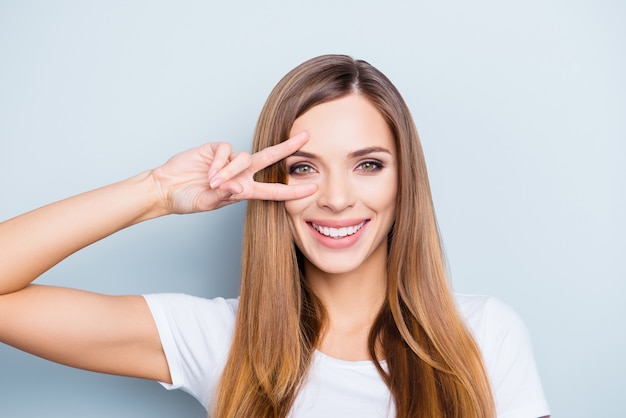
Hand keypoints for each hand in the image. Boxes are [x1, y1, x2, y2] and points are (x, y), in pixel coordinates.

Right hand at [151, 132, 316, 213]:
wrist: (166, 188)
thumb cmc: (187, 199)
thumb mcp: (208, 203)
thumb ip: (224, 195)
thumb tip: (238, 186)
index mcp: (244, 190)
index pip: (274, 190)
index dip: (293, 191)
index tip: (313, 188)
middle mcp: (240, 173)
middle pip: (270, 158)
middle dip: (288, 147)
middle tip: (306, 137)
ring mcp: (229, 160)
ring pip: (243, 158)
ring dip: (230, 171)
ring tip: (213, 182)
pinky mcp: (215, 149)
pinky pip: (225, 151)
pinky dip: (219, 163)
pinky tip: (208, 172)